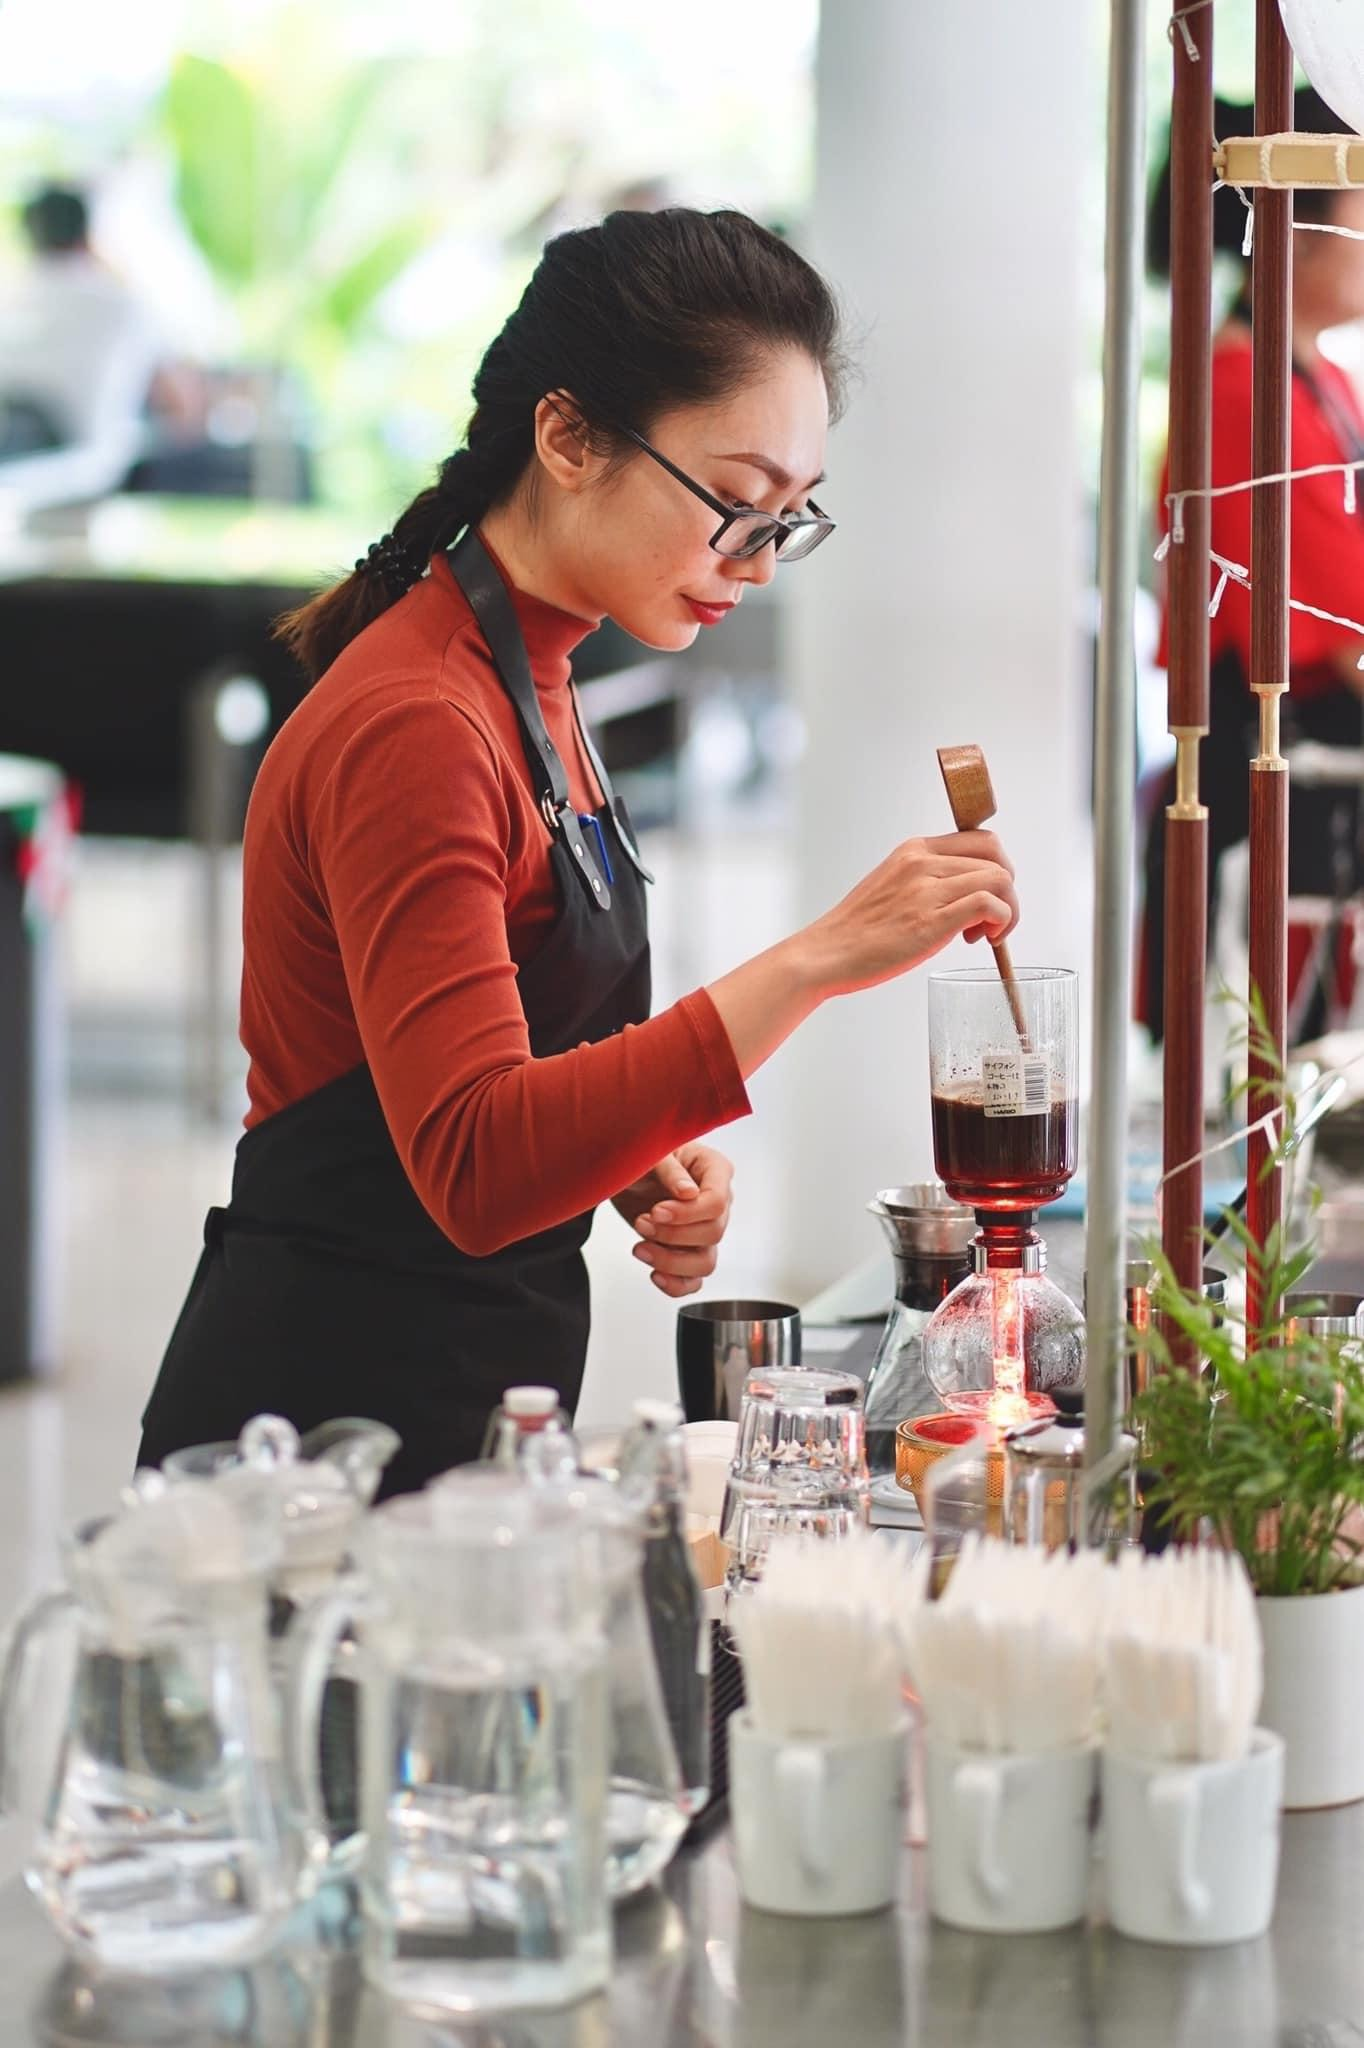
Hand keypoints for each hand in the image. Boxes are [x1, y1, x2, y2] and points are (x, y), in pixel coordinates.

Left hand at [611, 1144, 733, 1298]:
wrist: (628, 1172)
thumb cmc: (645, 1155)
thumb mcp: (654, 1153)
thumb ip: (671, 1170)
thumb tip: (689, 1193)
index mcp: (716, 1171)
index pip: (717, 1203)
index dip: (687, 1214)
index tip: (656, 1211)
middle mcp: (718, 1203)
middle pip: (713, 1233)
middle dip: (672, 1234)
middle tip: (641, 1221)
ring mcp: (705, 1230)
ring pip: (706, 1262)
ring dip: (671, 1261)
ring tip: (639, 1249)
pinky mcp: (689, 1250)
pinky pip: (694, 1280)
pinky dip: (675, 1284)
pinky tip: (654, 1274)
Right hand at [799, 828, 1018, 997]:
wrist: (826, 954)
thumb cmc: (857, 930)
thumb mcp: (892, 885)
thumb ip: (926, 880)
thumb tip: (964, 893)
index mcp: (913, 850)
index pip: (981, 840)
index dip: (997, 868)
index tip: (988, 896)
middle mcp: (921, 862)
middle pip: (996, 857)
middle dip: (1007, 889)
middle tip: (992, 918)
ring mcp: (926, 890)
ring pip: (998, 880)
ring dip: (1006, 910)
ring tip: (983, 934)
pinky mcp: (931, 921)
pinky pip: (988, 905)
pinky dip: (999, 921)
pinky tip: (981, 938)